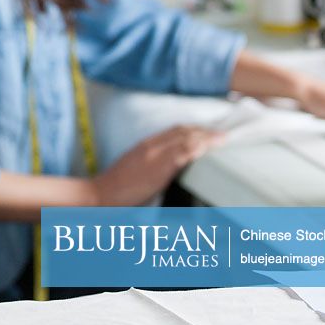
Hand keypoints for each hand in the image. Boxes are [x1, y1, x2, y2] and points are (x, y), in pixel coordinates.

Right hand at [90, 125, 223, 205]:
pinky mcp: (159, 167)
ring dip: (207, 136)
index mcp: (145, 145)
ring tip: (223, 138)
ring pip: (187, 138)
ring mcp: (155, 155)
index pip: (174, 130)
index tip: (208, 131)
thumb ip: (152, 165)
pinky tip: (212, 146)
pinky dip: (200, 146)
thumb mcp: (135, 170)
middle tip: (221, 134)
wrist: (101, 195)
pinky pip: (184, 152)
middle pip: (183, 131)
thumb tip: (170, 169)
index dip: (194, 129)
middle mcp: (151, 145)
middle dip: (204, 130)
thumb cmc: (116, 188)